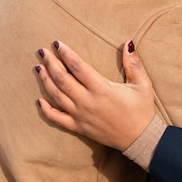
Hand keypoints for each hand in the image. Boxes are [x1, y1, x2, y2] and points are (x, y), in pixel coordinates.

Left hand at [35, 40, 155, 150]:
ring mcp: (80, 116)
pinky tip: (39, 101)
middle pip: (62, 79)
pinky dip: (46, 110)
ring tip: (39, 68)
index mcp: (101, 89)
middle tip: (42, 52)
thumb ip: (134, 63)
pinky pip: (57, 119)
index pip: (78, 67)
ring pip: (57, 96)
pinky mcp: (79, 127)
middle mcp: (87, 101)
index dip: (66, 54)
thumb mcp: (142, 84)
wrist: (140, 139)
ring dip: (46, 81)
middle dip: (51, 63)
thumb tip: (128, 42)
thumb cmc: (142, 110)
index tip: (57, 44)